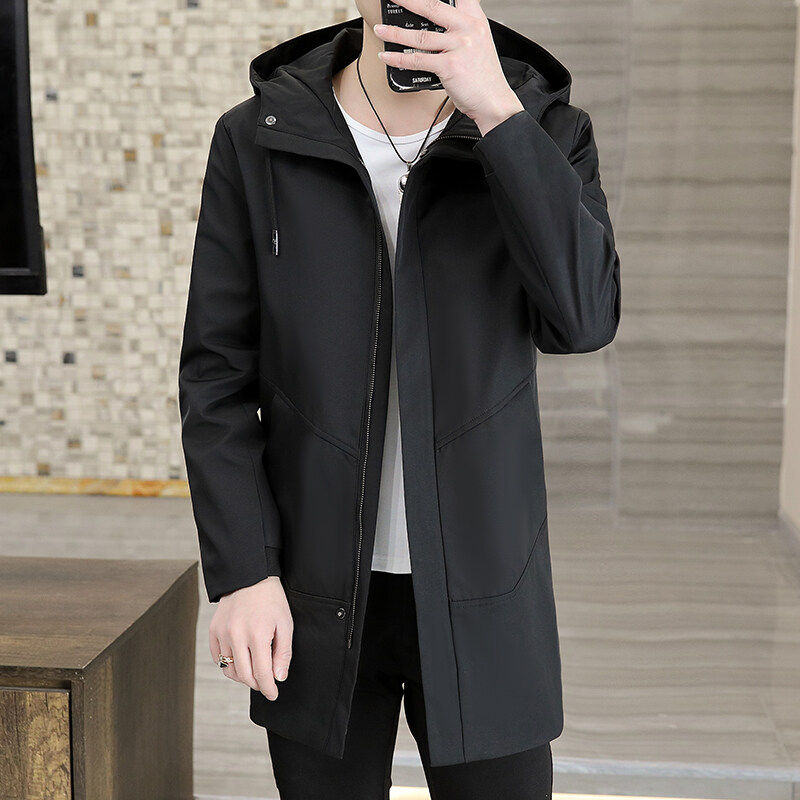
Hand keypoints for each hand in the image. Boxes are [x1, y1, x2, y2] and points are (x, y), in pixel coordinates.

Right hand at [210, 576, 292, 700]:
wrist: (250, 577)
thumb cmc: (272, 600)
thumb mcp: (286, 624)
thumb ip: (283, 653)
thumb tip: (278, 678)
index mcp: (257, 634)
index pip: (262, 674)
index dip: (268, 688)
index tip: (273, 694)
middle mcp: (236, 636)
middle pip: (244, 676)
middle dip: (257, 684)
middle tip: (266, 682)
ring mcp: (222, 634)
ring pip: (229, 670)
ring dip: (243, 676)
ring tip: (254, 669)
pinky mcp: (213, 631)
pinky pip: (218, 658)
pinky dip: (229, 664)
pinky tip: (241, 659)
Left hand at [373, 0, 524, 135]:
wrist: (494, 102)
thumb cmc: (485, 78)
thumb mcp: (479, 44)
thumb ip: (461, 30)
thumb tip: (436, 26)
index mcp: (475, 20)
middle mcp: (468, 29)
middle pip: (432, 6)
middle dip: (407, 0)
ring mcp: (459, 46)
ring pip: (419, 35)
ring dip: (395, 32)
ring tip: (381, 29)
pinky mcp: (449, 66)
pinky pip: (417, 60)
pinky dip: (398, 58)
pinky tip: (388, 56)